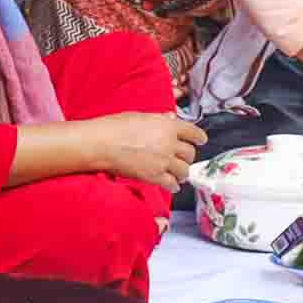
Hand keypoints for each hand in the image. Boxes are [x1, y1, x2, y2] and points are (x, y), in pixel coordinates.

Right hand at [79, 112, 203, 191]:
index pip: (193, 132)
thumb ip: (159, 119)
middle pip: (190, 153)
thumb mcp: (140, 116)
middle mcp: (169, 144)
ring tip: (179, 173)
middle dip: (188, 156)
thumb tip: (171, 118)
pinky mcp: (154, 176)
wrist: (101, 144)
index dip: (199, 137)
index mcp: (167, 126)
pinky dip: (173, 185)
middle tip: (183, 158)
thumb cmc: (115, 127)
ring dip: (182, 172)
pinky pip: (172, 184)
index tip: (201, 140)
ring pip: (184, 170)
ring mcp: (163, 161)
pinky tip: (172, 185)